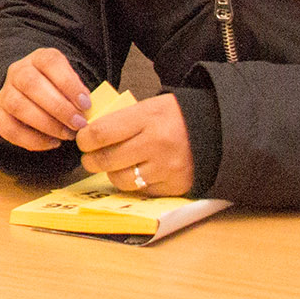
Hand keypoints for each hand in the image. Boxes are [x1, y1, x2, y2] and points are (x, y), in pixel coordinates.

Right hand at [0, 47, 92, 149]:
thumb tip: (89, 112)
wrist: (32, 96)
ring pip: (18, 105)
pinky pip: (9, 128)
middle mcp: (18, 71)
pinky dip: (33, 140)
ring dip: (46, 124)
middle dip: (58, 107)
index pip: (50, 62)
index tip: (86, 104)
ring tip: (67, 135)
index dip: (68, 83)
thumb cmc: (59, 90)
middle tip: (79, 124)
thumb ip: (78, 92)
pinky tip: (53, 143)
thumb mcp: (70, 82)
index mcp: (39, 58)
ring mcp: (5, 92)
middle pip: (31, 84)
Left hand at [78, 93, 195, 196]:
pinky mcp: (174, 186)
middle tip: (90, 158)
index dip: (85, 140)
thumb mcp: (149, 107)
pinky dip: (136, 183)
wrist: (216, 131)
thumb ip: (122, 121)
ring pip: (121, 179)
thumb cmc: (176, 117)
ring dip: (112, 173)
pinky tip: (139, 172)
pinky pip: (142, 191)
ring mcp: (166, 167)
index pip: (101, 133)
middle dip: (91, 160)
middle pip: (106, 160)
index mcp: (147, 117)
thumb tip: (89, 135)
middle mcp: (156, 143)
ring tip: (115, 165)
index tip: (83, 141)